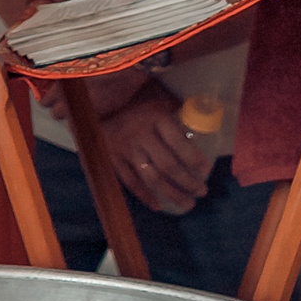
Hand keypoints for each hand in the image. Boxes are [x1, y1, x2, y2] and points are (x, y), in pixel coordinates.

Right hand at [101, 86, 213, 212]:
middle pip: (169, 166)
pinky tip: (159, 205)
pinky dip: (145, 196)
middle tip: (202, 191)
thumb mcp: (157, 95)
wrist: (94, 97)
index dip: (196, 161)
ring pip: (152, 178)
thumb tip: (202, 120)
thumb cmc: (133, 96)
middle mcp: (141, 135)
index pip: (180, 144)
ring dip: (172, 194)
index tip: (206, 170)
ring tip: (188, 203)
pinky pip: (130, 182)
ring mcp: (125, 148)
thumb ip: (176, 108)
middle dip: (189, 183)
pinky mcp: (112, 157)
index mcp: (155, 117)